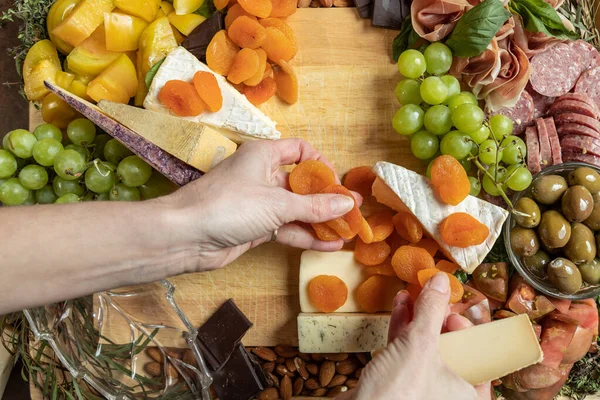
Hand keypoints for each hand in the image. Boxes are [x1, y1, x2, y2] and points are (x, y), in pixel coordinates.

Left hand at [166, 138, 358, 270]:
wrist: (185, 236)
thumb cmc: (229, 205)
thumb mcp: (277, 203)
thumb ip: (314, 206)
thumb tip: (347, 203)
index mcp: (264, 155)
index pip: (299, 151)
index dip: (321, 164)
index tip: (338, 183)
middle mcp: (262, 175)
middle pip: (301, 184)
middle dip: (326, 199)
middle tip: (353, 212)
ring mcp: (258, 203)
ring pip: (295, 209)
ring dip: (319, 220)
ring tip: (347, 231)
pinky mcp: (255, 227)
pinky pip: (286, 228)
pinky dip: (305, 235)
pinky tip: (328, 245)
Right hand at [341, 273, 490, 399]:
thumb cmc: (399, 393)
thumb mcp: (420, 344)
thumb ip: (431, 310)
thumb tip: (440, 281)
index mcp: (467, 393)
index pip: (479, 356)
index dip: (467, 330)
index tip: (451, 312)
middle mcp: (448, 393)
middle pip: (450, 347)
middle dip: (437, 317)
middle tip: (431, 296)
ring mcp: (421, 388)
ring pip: (425, 348)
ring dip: (417, 319)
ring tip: (412, 294)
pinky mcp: (398, 384)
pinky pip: (406, 353)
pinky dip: (402, 330)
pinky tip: (400, 307)